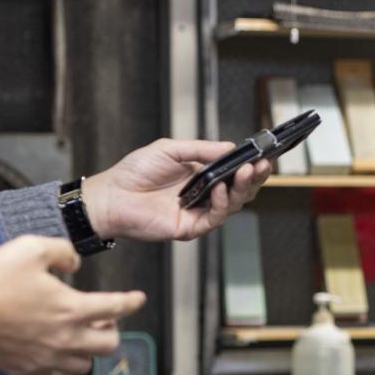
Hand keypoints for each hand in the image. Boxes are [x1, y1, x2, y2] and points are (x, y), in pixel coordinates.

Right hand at [0, 236, 146, 374]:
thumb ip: (62, 252)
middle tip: (103, 321)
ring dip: (86, 352)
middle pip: (108, 345)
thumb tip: (74, 263)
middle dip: (111, 331)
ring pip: (82, 366)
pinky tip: (48, 352)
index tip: (138, 299)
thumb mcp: (30, 248)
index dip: (132, 301)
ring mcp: (44, 358)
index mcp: (72, 309)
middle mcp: (64, 338)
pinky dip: (55, 366)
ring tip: (78, 337)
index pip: (116, 307)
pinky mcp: (22, 369)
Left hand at [82, 139, 271, 242]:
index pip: (234, 173)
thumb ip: (201, 149)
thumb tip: (231, 147)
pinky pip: (214, 218)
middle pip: (240, 191)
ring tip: (245, 172)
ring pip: (232, 205)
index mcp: (201, 176)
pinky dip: (221, 203)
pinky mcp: (191, 227)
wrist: (111, 195)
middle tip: (261, 164)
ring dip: (241, 188)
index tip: (262, 156)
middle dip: (254, 178)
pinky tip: (219, 188)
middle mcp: (204, 196)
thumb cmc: (135, 172)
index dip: (250, 166)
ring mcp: (199, 212)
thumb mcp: (170, 149)